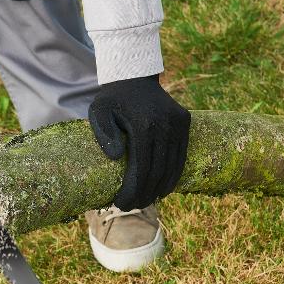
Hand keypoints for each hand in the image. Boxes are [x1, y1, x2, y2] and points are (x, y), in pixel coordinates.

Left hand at [88, 74, 189, 210]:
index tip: (120, 203)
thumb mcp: (98, 111)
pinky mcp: (185, 122)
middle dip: (144, 194)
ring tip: (146, 202)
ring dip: (159, 189)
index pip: (141, 168)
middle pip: (157, 171)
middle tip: (131, 207)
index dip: (132, 190)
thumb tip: (116, 158)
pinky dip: (173, 175)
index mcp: (143, 125)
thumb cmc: (112, 99)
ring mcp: (178, 123)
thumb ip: (104, 133)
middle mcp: (165, 125)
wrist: (134, 76)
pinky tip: (163, 189)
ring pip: (172, 166)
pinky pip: (181, 155)